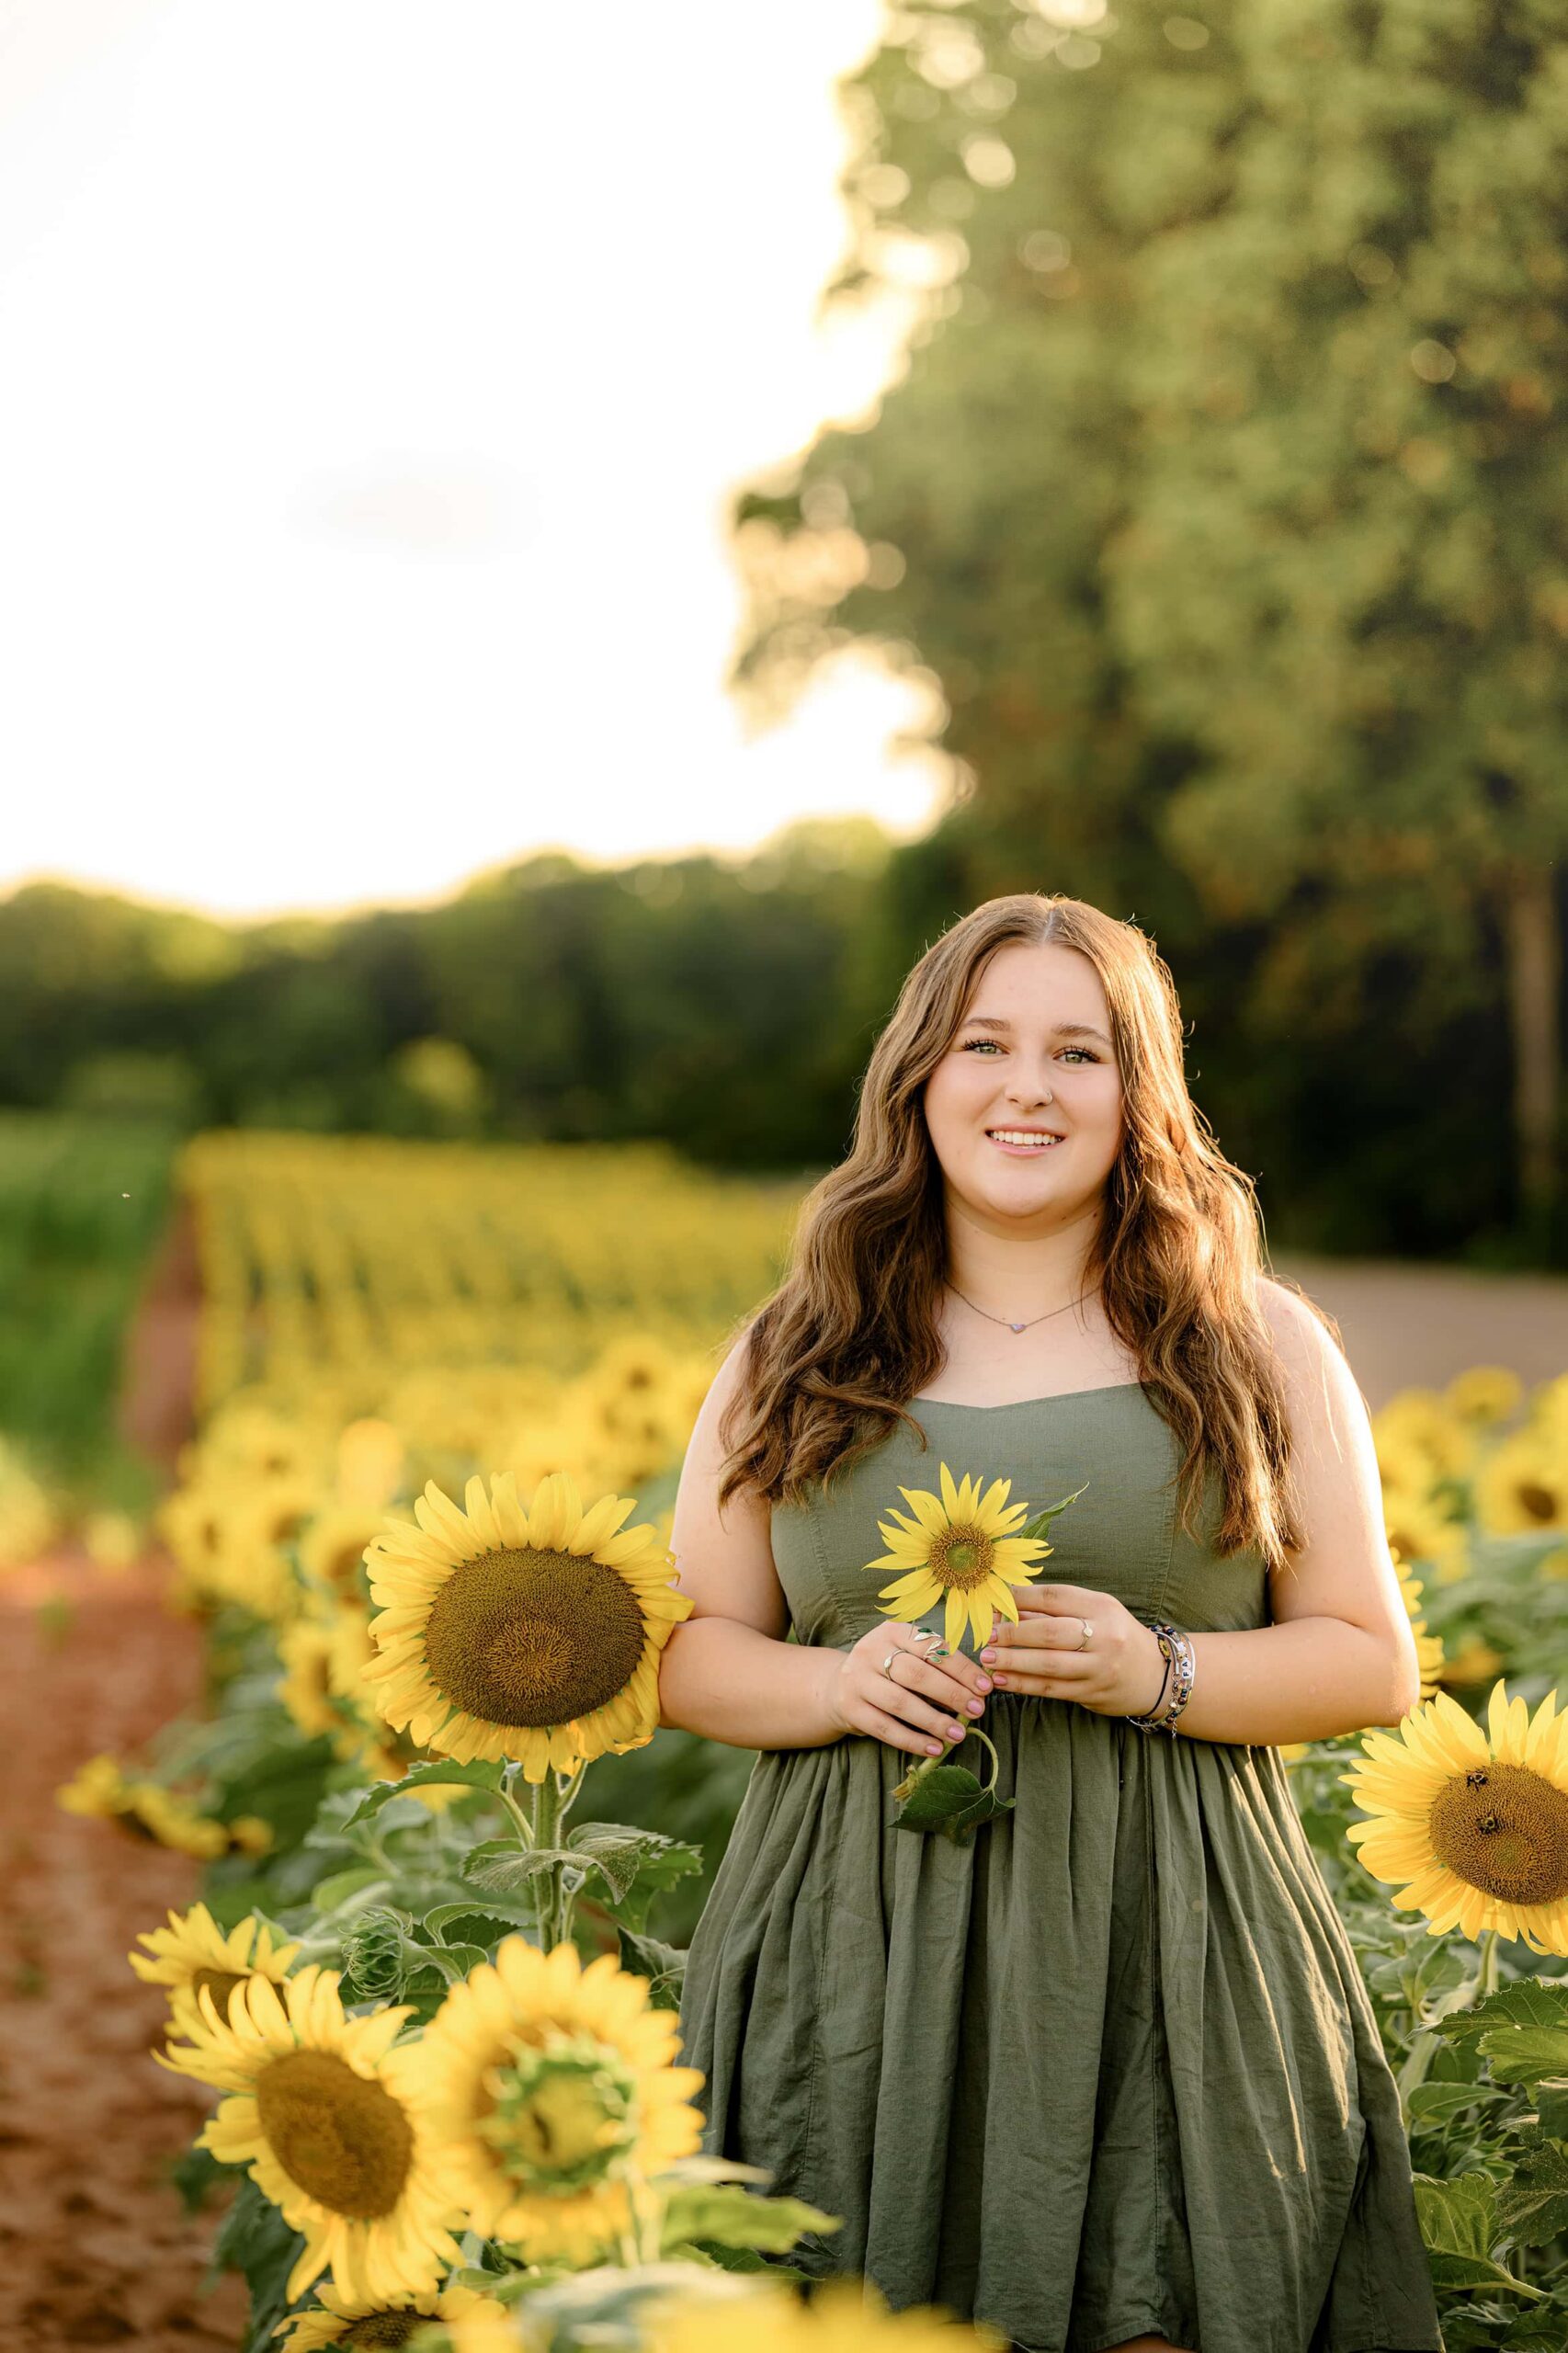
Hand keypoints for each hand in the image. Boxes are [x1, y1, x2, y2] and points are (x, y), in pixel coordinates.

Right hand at [825, 1621, 993, 1759]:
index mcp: (892, 1631)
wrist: (838, 1687)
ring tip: (958, 1734)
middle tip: (977, 1711)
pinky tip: (934, 1748)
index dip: (961, 1669)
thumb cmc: (887, 1671)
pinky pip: (885, 1728)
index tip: (986, 1688)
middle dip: (951, 1694)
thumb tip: (979, 1689)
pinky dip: (913, 1741)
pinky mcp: (850, 1708)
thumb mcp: (907, 1656)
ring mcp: (857, 1679)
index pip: (932, 1648)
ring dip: (934, 1721)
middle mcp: (871, 1650)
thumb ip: (937, 1667)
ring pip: (900, 1702)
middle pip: (917, 1674)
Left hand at [977, 1583, 1167, 1719]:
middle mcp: (1104, 1636)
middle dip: (1014, 1633)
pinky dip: (1023, 1685)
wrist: (1156, 1674)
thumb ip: (1053, 1610)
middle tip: (987, 1635)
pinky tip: (1002, 1680)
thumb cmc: (1116, 1635)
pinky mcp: (1092, 1693)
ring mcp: (1099, 1667)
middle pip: (1051, 1632)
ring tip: (987, 1659)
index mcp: (1102, 1607)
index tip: (995, 1601)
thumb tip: (1005, 1607)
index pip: (1055, 1597)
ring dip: (1013, 1662)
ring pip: (1049, 1664)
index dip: (1021, 1598)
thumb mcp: (1095, 1612)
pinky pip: (1052, 1688)